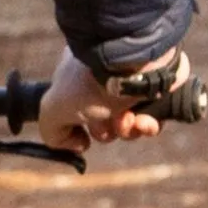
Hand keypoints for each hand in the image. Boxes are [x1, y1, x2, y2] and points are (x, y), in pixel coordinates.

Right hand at [37, 44, 185, 152]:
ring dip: (126, 130)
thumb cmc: (92, 83)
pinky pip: (152, 118)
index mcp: (75, 73)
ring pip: (126, 122)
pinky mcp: (155, 89)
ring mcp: (130, 82)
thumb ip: (52, 130)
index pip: (72, 107)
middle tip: (106, 123)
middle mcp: (101, 76)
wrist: (135, 64)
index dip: (76, 124)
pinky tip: (145, 122)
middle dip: (105, 130)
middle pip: (101, 119)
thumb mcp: (54, 109)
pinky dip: (147, 126)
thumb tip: (78, 143)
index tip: (81, 132)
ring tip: (128, 121)